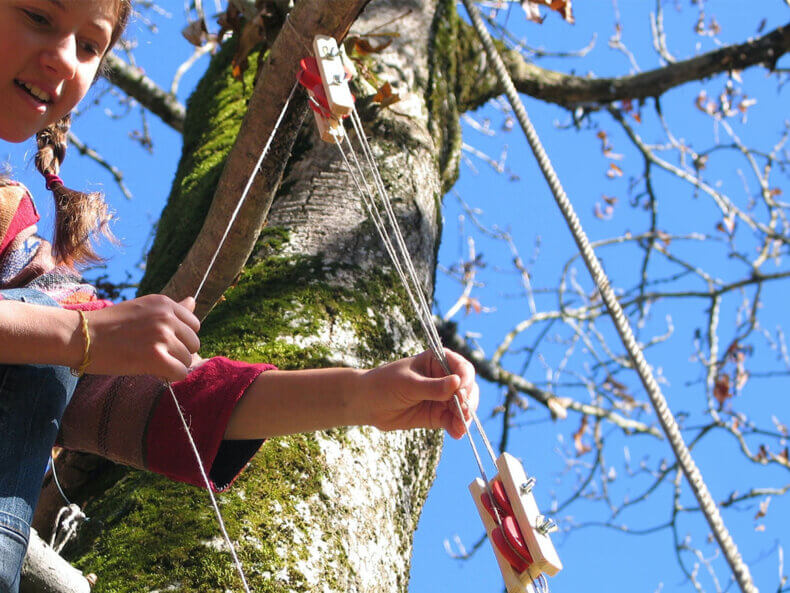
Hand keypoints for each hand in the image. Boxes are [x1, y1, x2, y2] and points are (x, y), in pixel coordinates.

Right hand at [83, 295, 200, 380]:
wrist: (80, 337)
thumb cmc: (109, 325)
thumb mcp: (143, 308)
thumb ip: (170, 309)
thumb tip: (193, 301)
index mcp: (165, 303)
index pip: (194, 325)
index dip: (181, 338)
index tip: (163, 342)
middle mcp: (167, 316)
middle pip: (193, 343)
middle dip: (179, 352)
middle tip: (155, 354)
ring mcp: (162, 336)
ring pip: (187, 359)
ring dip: (173, 365)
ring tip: (150, 362)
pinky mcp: (156, 357)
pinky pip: (180, 373)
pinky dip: (170, 377)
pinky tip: (154, 372)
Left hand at [360, 349, 478, 438]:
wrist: (368, 403)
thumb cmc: (385, 384)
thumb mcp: (408, 384)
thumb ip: (432, 387)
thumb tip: (457, 383)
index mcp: (438, 360)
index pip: (462, 368)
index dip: (466, 380)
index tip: (461, 392)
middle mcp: (445, 378)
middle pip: (468, 388)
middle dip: (468, 401)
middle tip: (462, 412)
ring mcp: (443, 397)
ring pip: (464, 406)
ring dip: (465, 417)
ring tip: (460, 427)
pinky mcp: (438, 415)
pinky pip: (453, 421)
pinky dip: (458, 427)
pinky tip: (456, 433)